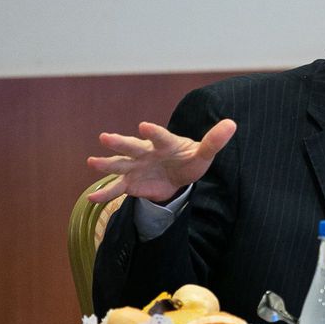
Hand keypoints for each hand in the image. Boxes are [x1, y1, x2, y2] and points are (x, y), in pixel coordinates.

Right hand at [86, 119, 236, 202]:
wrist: (177, 174)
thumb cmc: (189, 159)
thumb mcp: (203, 153)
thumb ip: (214, 141)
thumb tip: (232, 124)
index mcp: (164, 142)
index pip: (159, 136)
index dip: (153, 131)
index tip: (144, 127)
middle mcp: (146, 151)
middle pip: (132, 146)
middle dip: (120, 142)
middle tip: (105, 137)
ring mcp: (136, 167)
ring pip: (119, 164)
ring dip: (106, 164)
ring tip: (92, 162)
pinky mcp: (131, 183)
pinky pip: (116, 188)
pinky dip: (105, 194)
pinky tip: (92, 199)